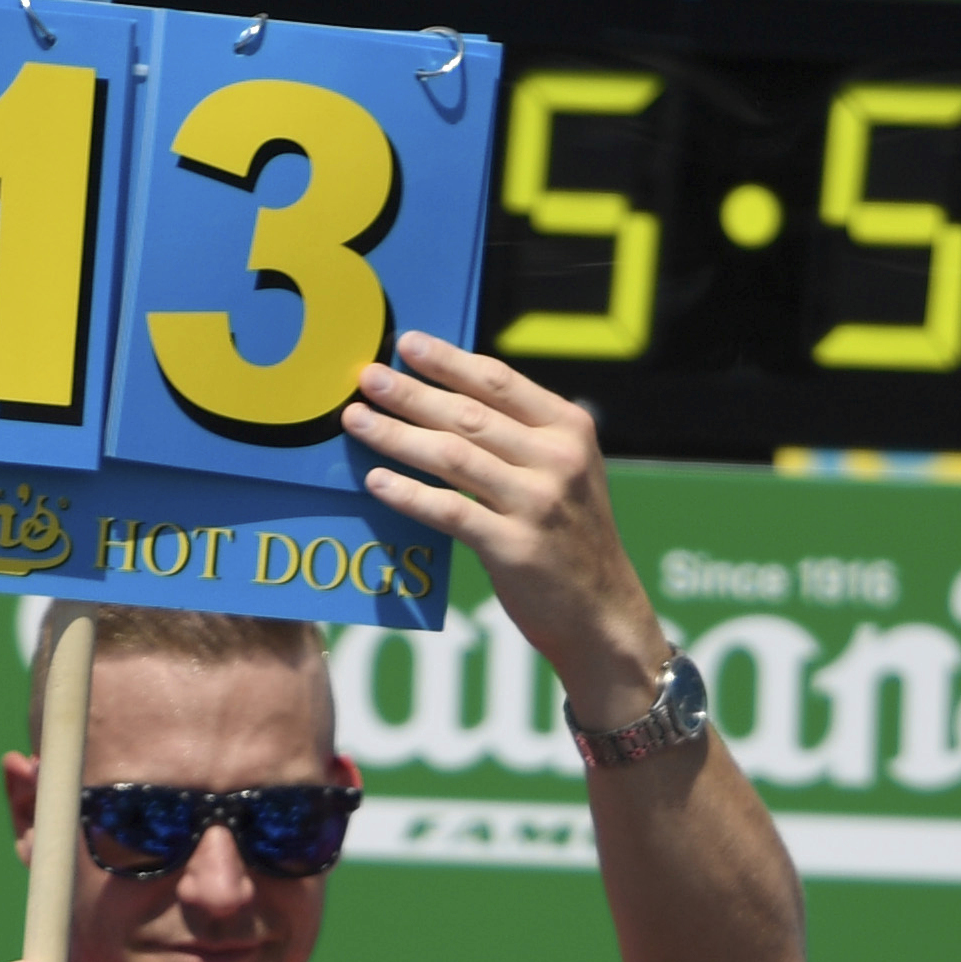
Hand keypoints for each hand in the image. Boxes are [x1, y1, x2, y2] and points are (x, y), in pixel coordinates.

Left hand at [342, 330, 668, 724]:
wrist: (603, 616)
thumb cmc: (571, 544)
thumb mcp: (565, 476)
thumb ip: (524, 440)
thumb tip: (451, 403)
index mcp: (569, 429)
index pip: (499, 382)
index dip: (449, 362)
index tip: (407, 345)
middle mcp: (557, 459)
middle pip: (468, 415)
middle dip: (411, 394)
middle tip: (366, 379)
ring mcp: (537, 504)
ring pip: (452, 457)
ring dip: (397, 436)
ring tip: (357, 422)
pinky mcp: (515, 548)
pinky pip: (449, 511)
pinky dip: (409, 494)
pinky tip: (376, 480)